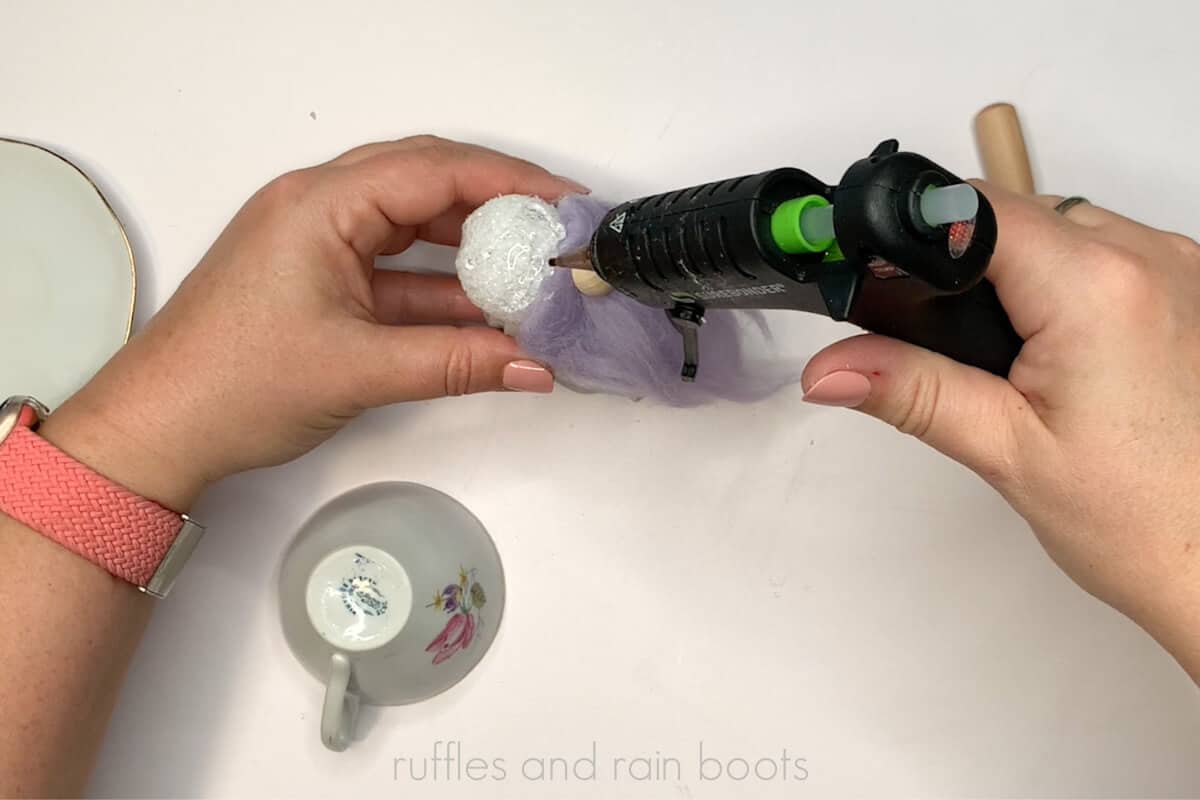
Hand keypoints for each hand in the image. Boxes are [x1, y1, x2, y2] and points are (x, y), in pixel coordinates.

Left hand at [40, 136, 582, 509]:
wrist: (159, 430)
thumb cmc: (234, 384)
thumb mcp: (359, 369)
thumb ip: (456, 362)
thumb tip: (536, 364)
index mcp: (319, 204)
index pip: (435, 170)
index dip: (510, 182)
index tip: (566, 205)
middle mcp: (318, 206)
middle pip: (426, 183)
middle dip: (497, 205)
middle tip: (557, 230)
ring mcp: (317, 242)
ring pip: (413, 226)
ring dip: (471, 250)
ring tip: (532, 271)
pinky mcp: (319, 278)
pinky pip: (394, 268)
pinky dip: (440, 287)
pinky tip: (486, 312)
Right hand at [801, 184, 1199, 678]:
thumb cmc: (1147, 521)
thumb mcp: (1006, 452)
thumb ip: (911, 392)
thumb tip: (829, 368)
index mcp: (1099, 289)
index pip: (975, 210)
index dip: (914, 239)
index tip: (879, 280)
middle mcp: (1152, 258)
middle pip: (1017, 213)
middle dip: (965, 264)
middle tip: (947, 346)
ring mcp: (1184, 269)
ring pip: (1064, 228)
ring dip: (1021, 274)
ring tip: (1014, 362)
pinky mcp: (1196, 289)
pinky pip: (1110, 253)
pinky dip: (1069, 286)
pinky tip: (1064, 356)